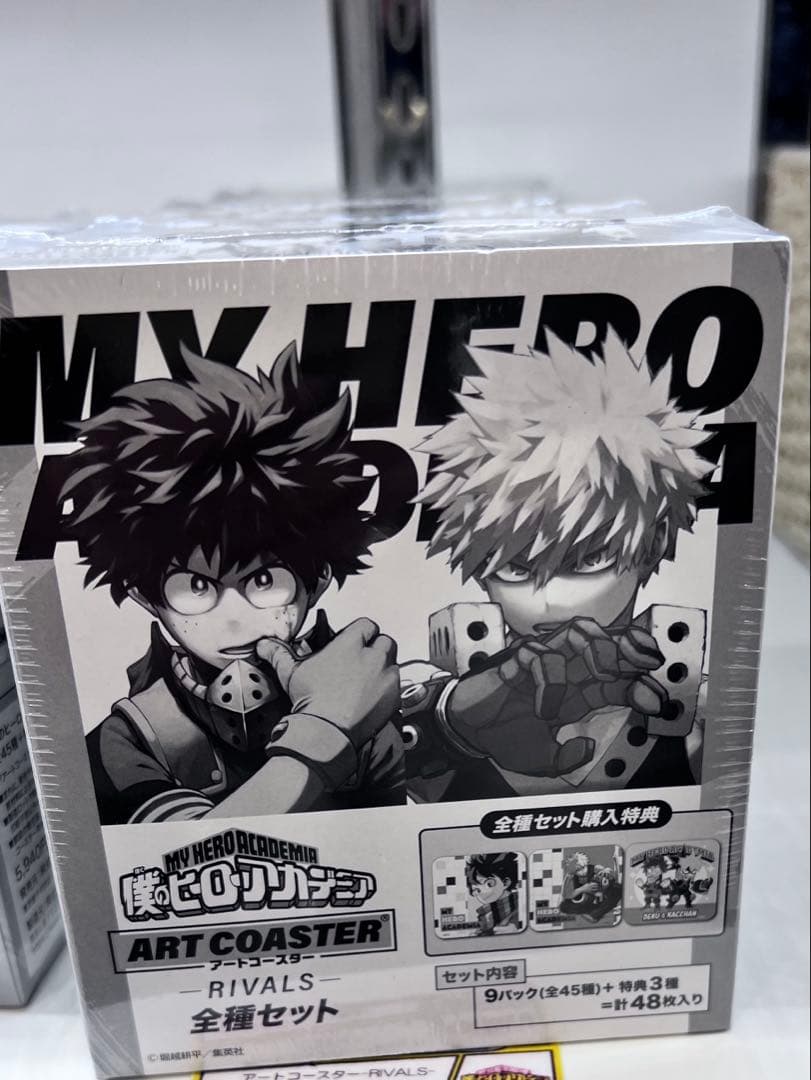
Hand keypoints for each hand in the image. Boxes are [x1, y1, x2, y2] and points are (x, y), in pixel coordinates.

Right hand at [257, 618, 399, 749]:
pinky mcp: (393, 697)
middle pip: (384, 641)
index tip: (353, 641)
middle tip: (362, 661)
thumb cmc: (312, 702)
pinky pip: (397, 686)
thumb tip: (265, 646)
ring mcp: (386, 677)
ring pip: (393, 662)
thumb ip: (279, 654)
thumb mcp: (291, 673)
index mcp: (350, 644)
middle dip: (375, 648)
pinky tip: (372, 697)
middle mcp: (373, 657)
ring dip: (383, 668)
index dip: (360, 633)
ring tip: (367, 680)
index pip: (366, 625)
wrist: (326, 732)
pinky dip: (388, 689)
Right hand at [447, 617, 669, 777]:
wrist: (468, 733)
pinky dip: (549, 680)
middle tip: (646, 662)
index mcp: (581, 692)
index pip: (620, 676)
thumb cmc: (505, 738)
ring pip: (579, 631)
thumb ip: (567, 758)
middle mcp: (567, 671)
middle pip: (608, 640)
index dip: (642, 683)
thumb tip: (587, 745)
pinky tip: (544, 708)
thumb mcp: (544, 761)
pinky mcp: (516, 659)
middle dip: (633, 646)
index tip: (656, 701)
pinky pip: (539, 655)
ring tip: (604, 672)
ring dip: (598, 647)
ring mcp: (542, 660)